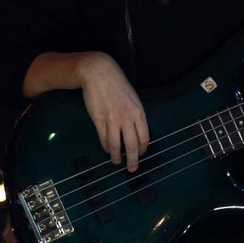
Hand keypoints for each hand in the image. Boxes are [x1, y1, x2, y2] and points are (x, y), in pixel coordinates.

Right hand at [76, 52, 149, 171]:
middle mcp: (128, 118)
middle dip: (133, 159)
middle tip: (132, 169)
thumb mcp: (133, 98)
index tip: (141, 154)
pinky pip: (104, 139)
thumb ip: (135, 114)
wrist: (99, 73)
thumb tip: (137, 131)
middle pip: (132, 145)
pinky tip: (108, 150)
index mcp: (139, 112)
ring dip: (117, 156)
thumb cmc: (117, 85)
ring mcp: (113, 120)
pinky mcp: (99, 120)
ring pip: (116, 145)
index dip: (143, 149)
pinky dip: (107, 147)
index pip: (145, 137)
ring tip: (117, 162)